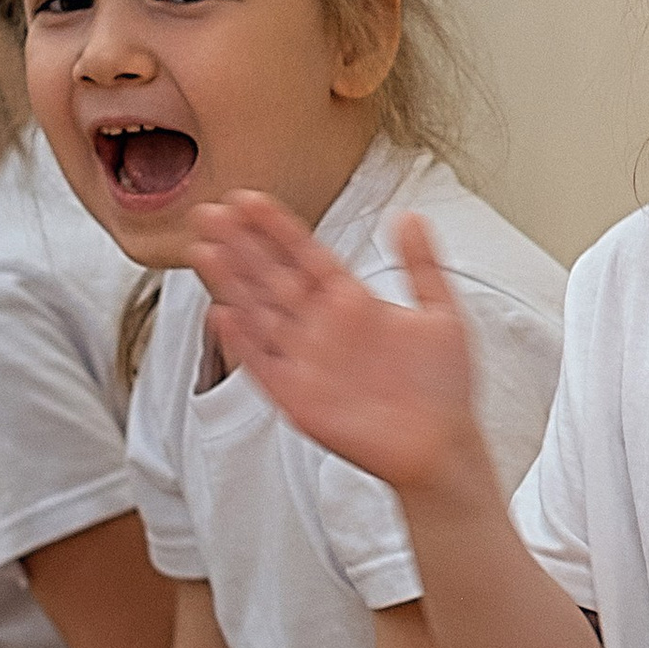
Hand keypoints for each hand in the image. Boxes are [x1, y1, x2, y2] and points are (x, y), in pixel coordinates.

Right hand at [192, 195, 484, 498]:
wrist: (442, 446)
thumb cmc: (443, 388)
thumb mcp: (443, 314)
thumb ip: (423, 265)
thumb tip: (410, 215)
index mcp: (351, 303)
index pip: (304, 255)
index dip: (275, 228)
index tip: (248, 200)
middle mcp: (321, 327)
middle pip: (272, 278)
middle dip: (241, 245)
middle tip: (211, 212)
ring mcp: (305, 361)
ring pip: (259, 313)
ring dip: (232, 282)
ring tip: (205, 249)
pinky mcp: (296, 397)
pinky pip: (262, 364)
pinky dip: (242, 342)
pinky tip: (220, 314)